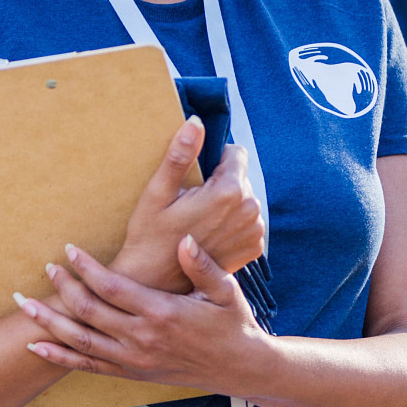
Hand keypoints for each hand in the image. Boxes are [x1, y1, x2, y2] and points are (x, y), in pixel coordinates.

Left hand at [17, 238, 269, 391]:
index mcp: (162, 312)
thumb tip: (184, 239)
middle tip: (46, 267)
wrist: (239, 368)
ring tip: (24, 305)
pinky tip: (37, 347)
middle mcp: (142, 339)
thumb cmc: (232, 323)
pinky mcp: (132, 373)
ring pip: (81, 341)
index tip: (68, 249)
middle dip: (63, 288)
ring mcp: (134, 360)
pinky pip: (88, 367)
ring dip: (50, 322)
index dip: (87, 268)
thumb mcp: (226, 290)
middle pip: (89, 312)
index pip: (113, 288)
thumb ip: (202, 265)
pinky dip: (60, 357)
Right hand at [107, 117, 265, 293]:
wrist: (158, 285)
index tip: (194, 177)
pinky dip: (231, 221)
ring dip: (226, 202)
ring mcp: (255, 231)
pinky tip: (209, 234)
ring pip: (244, 197)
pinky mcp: (254, 247)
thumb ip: (179, 155)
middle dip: (219, 182)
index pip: (236, 153)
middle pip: (240, 176)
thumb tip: (195, 122)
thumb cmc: (151, 236)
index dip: (213, 159)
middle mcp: (250, 210)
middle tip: (191, 202)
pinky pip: (247, 219)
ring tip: (199, 220)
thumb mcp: (157, 193)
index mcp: (229, 191)